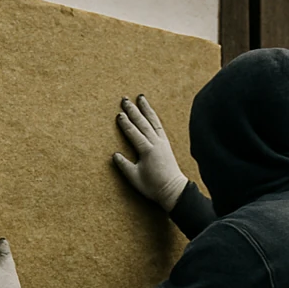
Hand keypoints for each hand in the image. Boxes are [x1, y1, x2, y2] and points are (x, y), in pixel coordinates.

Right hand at [112, 95, 187, 211]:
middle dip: (133, 110)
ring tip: (140, 98)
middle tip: (125, 99)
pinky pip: (159, 126)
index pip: (133, 133)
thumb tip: (115, 154)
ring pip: (153, 121)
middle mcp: (156, 143)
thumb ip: (124, 165)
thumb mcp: (134, 178)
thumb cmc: (152, 186)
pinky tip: (150, 112)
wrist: (173, 190)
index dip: (125, 124)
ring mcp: (162, 142)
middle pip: (142, 123)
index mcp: (147, 150)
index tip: (119, 114)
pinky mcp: (166, 144)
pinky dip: (154, 117)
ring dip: (146, 109)